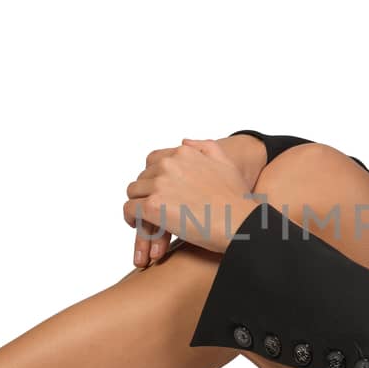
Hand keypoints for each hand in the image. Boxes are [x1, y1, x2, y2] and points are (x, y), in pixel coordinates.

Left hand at [125, 138, 260, 258]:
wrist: (239, 223)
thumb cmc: (236, 199)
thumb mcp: (225, 163)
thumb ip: (204, 147)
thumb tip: (184, 141)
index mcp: (184, 153)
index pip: (154, 160)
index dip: (155, 178)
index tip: (160, 192)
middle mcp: (169, 164)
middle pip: (143, 177)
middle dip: (147, 192)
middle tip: (154, 209)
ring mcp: (159, 185)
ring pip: (133, 192)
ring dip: (138, 204)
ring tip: (145, 218)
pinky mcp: (153, 206)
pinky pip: (129, 209)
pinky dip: (131, 218)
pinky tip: (138, 225)